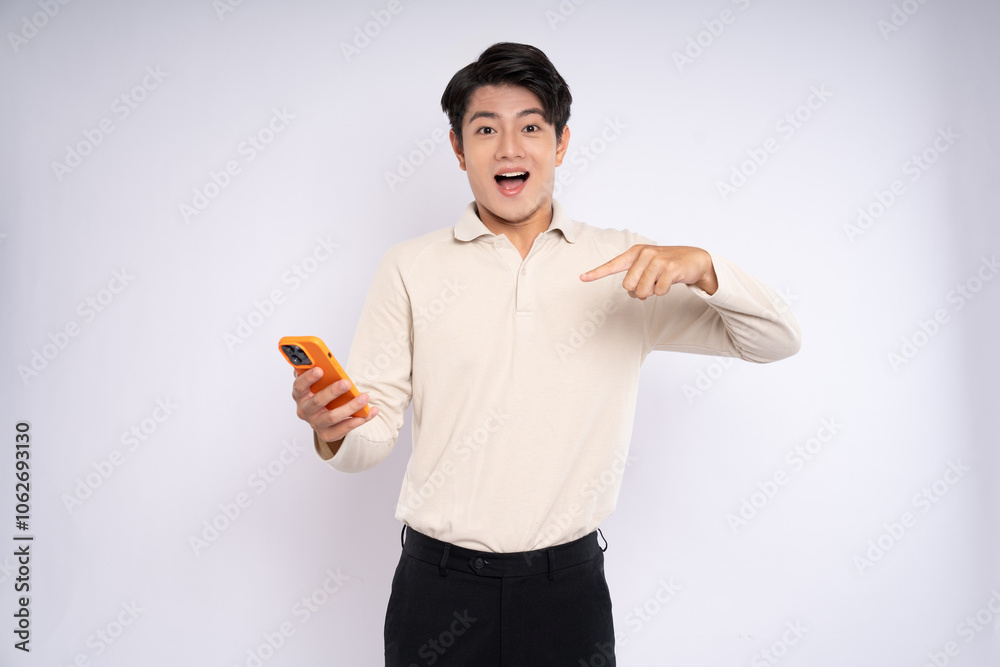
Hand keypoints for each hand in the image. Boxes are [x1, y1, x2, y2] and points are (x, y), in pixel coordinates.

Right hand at [292, 367, 378, 444]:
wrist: (325, 416)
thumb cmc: (321, 393)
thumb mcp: (316, 382)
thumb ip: (316, 371)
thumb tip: (318, 359)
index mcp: (300, 394)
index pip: (299, 386)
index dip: (308, 378)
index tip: (320, 369)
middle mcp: (305, 410)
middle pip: (317, 402)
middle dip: (332, 392)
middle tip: (347, 383)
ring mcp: (316, 424)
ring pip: (333, 417)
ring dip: (350, 406)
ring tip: (364, 397)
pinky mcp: (328, 434)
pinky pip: (345, 428)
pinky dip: (360, 419)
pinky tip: (371, 410)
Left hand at [579, 245, 717, 298]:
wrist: (694, 260)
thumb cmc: (667, 265)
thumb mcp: (649, 267)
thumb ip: (637, 279)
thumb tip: (635, 294)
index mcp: (635, 253)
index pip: (612, 265)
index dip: (596, 273)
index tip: (582, 278)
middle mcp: (644, 253)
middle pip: (628, 286)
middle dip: (638, 291)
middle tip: (650, 284)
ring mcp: (657, 260)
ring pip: (642, 291)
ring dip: (651, 292)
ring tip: (660, 281)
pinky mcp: (670, 268)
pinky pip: (658, 292)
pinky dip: (663, 291)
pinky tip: (670, 281)